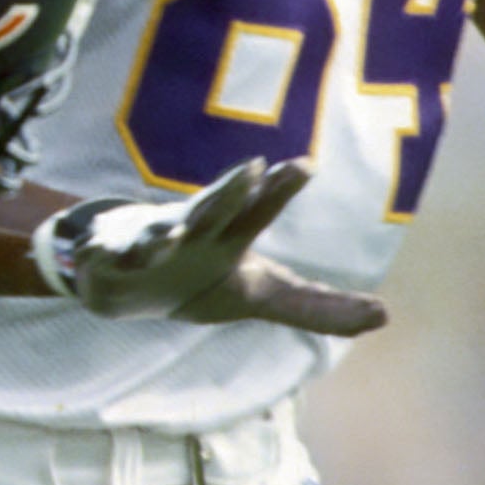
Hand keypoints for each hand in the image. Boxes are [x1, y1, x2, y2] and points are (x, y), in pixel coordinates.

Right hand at [32, 158, 387, 332]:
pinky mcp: (112, 258)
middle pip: (214, 207)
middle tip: (255, 170)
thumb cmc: (202, 276)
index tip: (307, 165)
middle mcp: (194, 230)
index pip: (260, 210)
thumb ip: (317, 307)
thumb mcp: (260, 295)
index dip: (280, 190)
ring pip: (160, 232)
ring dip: (167, 231)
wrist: (128, 282)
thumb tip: (384, 318)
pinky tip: (101, 253)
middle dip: (231, 190)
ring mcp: (151, 241)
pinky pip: (108, 256)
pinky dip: (104, 254)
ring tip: (176, 232)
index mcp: (230, 236)